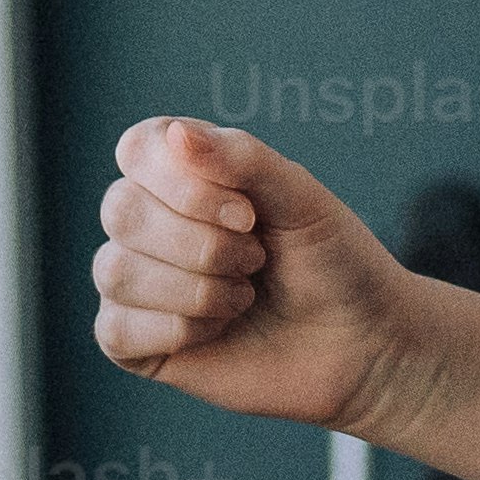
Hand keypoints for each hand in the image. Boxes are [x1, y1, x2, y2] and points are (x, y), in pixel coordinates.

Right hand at [90, 117, 422, 436]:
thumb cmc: (335, 262)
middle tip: (258, 260)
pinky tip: (219, 330)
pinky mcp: (136, 342)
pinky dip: (180, 329)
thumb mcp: (301, 197)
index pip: (138, 150)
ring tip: (244, 296)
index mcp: (185, 172)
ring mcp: (139, 282)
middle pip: (121, 210)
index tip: (248, 213)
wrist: (363, 345)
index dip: (184, 182)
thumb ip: (241, 158)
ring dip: (197, 289)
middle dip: (202, 244)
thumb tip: (176, 134)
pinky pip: (116, 329)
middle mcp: (151, 220)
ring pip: (116, 271)